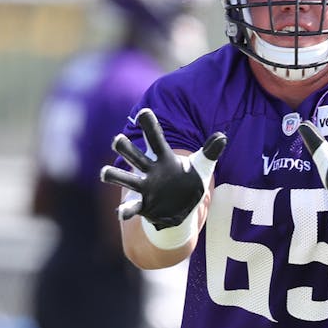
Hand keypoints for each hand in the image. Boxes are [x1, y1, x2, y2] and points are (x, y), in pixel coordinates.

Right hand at [100, 108, 226, 228]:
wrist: (182, 210)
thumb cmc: (188, 184)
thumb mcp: (202, 167)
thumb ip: (210, 152)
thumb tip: (222, 136)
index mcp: (163, 158)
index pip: (154, 137)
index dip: (148, 125)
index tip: (143, 114)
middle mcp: (150, 170)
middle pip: (133, 154)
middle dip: (124, 147)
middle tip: (117, 140)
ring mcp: (144, 188)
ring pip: (124, 179)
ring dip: (113, 175)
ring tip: (105, 173)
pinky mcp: (143, 206)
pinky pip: (130, 207)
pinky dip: (124, 211)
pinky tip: (121, 213)